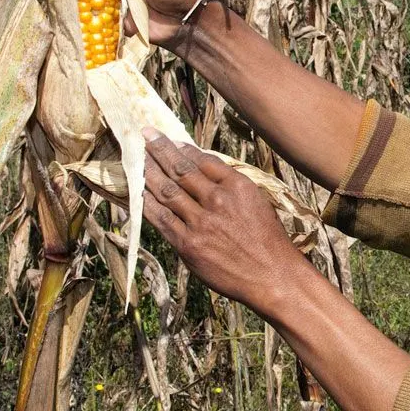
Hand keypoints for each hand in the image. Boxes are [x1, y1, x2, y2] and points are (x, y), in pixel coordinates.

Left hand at [139, 131, 308, 312]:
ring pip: (167, 190)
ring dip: (149, 172)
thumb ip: (232, 186)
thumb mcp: (258, 202)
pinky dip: (147, 203)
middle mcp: (218, 200)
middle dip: (160, 149)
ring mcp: (201, 222)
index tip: (170, 139)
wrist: (272, 276)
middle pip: (181, 169)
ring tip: (137, 158)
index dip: (183, 147)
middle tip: (145, 134)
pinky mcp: (189, 244)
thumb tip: (206, 170)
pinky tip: (138, 192)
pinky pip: (161, 218)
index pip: (204, 159)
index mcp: (238, 186)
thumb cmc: (268, 241)